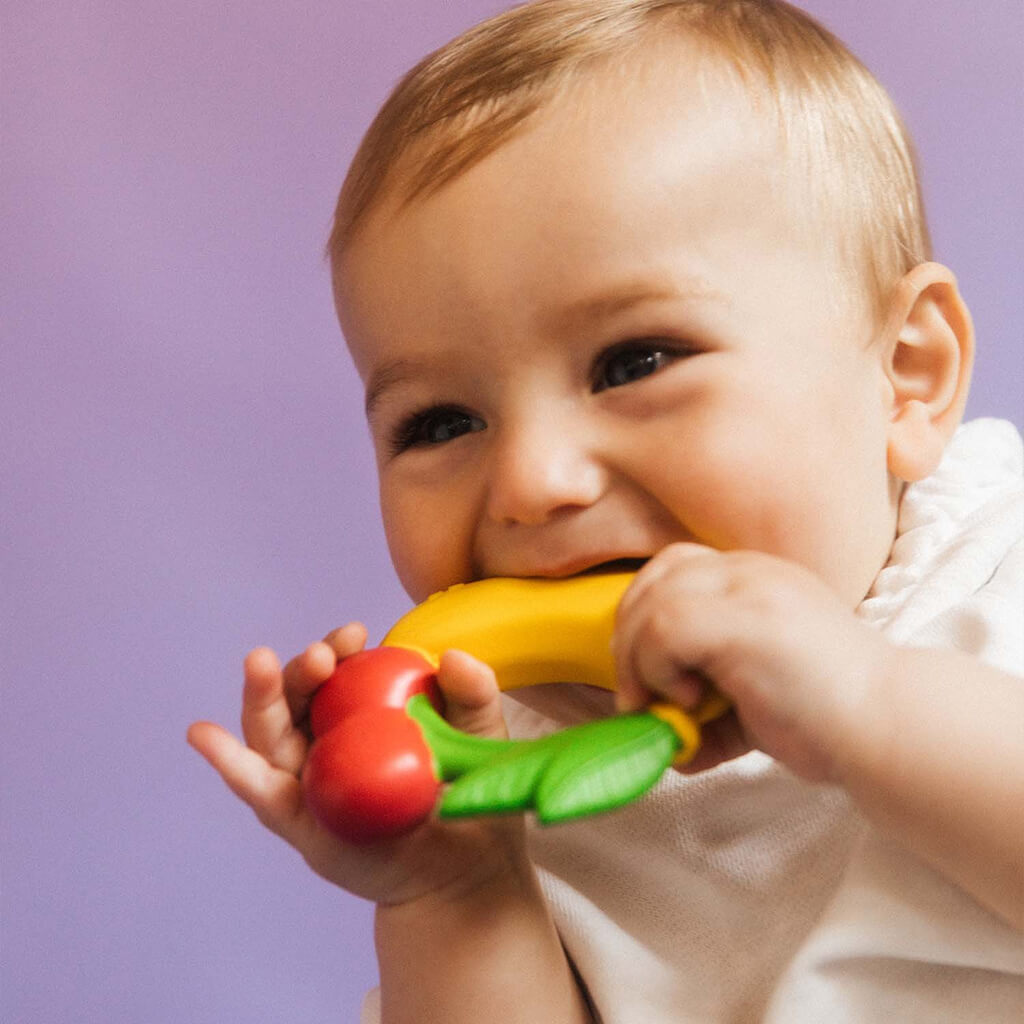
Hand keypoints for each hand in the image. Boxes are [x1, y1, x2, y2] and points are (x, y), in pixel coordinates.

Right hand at [188, 626, 529, 906]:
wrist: (465, 872)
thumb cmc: (466, 796)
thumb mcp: (477, 736)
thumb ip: (473, 693)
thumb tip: (453, 656)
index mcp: (362, 712)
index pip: (339, 672)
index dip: (338, 649)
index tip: (354, 634)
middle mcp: (327, 740)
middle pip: (298, 696)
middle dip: (302, 669)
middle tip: (321, 655)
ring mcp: (308, 779)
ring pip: (271, 732)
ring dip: (262, 696)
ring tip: (258, 662)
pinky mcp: (297, 821)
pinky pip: (260, 789)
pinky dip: (230, 762)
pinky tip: (202, 734)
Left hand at [612, 544, 891, 780]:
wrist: (887, 727)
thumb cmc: (828, 719)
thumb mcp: (755, 700)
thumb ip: (709, 707)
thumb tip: (664, 738)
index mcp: (754, 579)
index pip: (673, 571)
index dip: (643, 618)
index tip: (644, 674)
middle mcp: (748, 572)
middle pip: (654, 580)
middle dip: (628, 640)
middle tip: (638, 698)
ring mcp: (747, 589)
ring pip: (651, 603)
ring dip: (637, 661)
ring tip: (664, 706)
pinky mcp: (743, 619)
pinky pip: (663, 627)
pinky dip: (656, 669)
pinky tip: (689, 701)